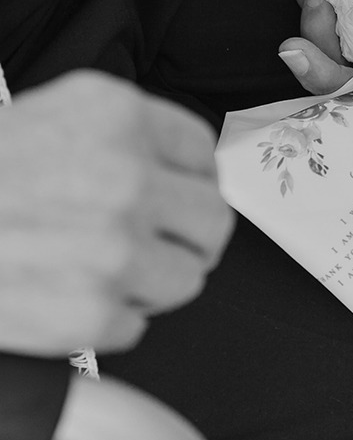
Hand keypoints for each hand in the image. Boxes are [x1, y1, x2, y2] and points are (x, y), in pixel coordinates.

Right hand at [0, 71, 234, 356]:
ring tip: (98, 267)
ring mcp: (115, 248)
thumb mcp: (54, 117)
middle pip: (212, 220)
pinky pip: (138, 324)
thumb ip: (126, 135)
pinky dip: (108, 317)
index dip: (192, 182)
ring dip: (151, 280)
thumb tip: (186, 172)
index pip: (203, 155)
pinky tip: (66, 292)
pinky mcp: (94, 313)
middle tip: (158, 242)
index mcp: (118, 115)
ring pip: (186, 278)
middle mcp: (127, 176)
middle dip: (187, 236)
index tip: (180, 195)